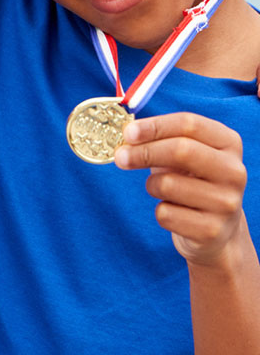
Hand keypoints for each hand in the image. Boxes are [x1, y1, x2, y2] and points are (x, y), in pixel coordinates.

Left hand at [116, 112, 247, 265]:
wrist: (216, 228)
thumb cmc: (191, 180)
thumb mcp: (183, 154)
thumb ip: (160, 139)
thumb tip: (127, 135)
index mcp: (228, 143)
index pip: (189, 124)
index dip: (154, 126)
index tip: (128, 132)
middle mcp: (234, 171)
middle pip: (181, 150)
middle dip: (143, 152)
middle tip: (120, 156)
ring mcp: (227, 202)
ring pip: (167, 184)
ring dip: (152, 185)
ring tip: (162, 189)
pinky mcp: (212, 230)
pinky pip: (165, 214)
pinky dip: (160, 212)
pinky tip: (176, 213)